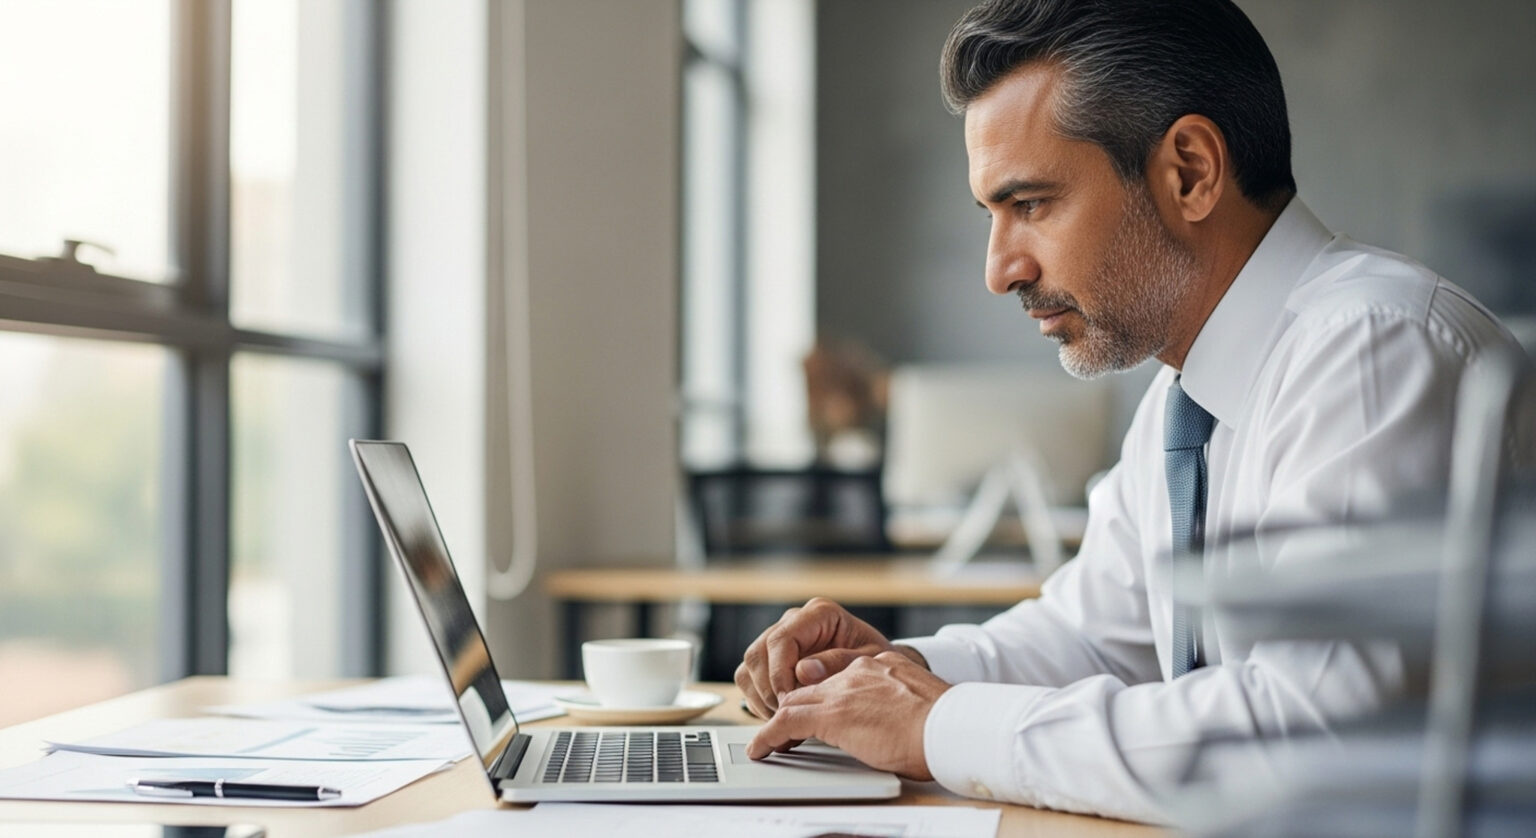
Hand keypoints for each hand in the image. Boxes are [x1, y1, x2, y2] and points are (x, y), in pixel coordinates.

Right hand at [734, 597, 926, 718]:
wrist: (881, 670)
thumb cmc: (878, 662)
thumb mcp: (870, 661)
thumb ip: (838, 663)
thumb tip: (803, 670)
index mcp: (819, 614)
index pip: (781, 640)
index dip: (780, 674)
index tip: (790, 701)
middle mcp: (795, 622)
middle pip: (758, 653)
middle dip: (768, 689)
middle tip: (786, 715)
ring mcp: (779, 639)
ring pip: (749, 666)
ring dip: (761, 697)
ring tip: (784, 719)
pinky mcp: (772, 659)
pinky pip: (749, 678)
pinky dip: (758, 700)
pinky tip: (779, 715)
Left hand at [745, 651, 950, 779]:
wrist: (949, 725)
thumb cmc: (946, 722)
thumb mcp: (920, 699)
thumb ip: (899, 698)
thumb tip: (898, 717)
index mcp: (879, 665)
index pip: (837, 676)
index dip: (822, 694)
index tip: (816, 709)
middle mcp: (857, 671)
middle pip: (811, 686)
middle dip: (794, 705)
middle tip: (783, 728)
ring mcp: (842, 691)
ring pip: (794, 700)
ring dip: (778, 721)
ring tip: (768, 741)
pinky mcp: (831, 714)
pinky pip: (786, 721)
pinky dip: (769, 735)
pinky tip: (763, 748)